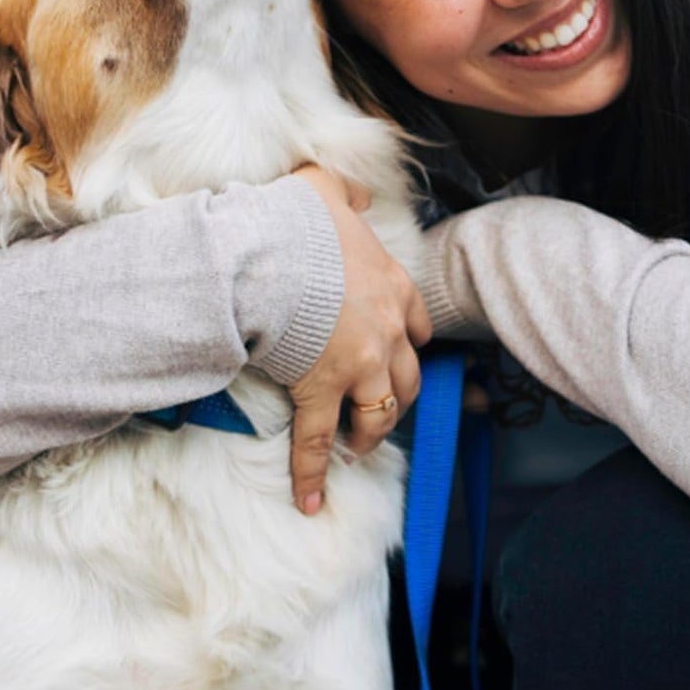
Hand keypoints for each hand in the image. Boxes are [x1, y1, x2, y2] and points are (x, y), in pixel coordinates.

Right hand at [287, 165, 430, 513]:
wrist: (270, 252)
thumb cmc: (295, 221)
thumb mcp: (327, 189)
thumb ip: (347, 192)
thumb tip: (356, 192)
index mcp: (393, 288)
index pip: (419, 326)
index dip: (410, 344)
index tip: (401, 354)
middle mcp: (387, 333)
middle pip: (407, 379)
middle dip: (396, 398)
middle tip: (380, 410)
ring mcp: (357, 366)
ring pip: (378, 415)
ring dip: (369, 435)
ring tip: (356, 450)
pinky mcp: (320, 391)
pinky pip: (318, 442)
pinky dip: (313, 474)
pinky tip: (311, 500)